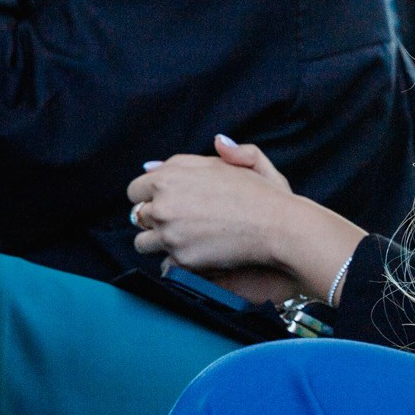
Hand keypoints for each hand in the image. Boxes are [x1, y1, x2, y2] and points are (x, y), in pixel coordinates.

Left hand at [127, 136, 364, 298]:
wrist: (279, 227)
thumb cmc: (263, 194)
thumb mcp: (243, 161)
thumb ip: (217, 154)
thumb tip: (193, 150)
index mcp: (170, 176)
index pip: (135, 189)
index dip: (149, 196)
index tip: (164, 202)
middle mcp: (164, 204)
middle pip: (137, 216)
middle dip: (154, 219)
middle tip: (177, 222)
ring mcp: (170, 234)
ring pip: (143, 243)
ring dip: (158, 243)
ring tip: (181, 241)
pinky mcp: (181, 259)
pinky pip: (164, 264)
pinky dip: (176, 262)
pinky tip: (195, 255)